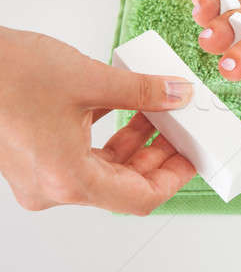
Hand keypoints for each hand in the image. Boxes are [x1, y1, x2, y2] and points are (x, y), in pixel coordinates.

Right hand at [0, 27, 195, 214]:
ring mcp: (41, 175)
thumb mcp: (91, 80)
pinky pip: (85, 157)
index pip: (138, 198)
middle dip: (157, 155)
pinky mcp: (36, 158)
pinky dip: (110, 137)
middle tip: (182, 129)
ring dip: (135, 144)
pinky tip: (129, 110)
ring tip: (159, 113)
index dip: (173, 178)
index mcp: (66, 178)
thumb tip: (177, 95)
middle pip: (123, 184)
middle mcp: (52, 187)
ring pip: (105, 169)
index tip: (192, 158)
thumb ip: (142, 92)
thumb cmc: (8, 73)